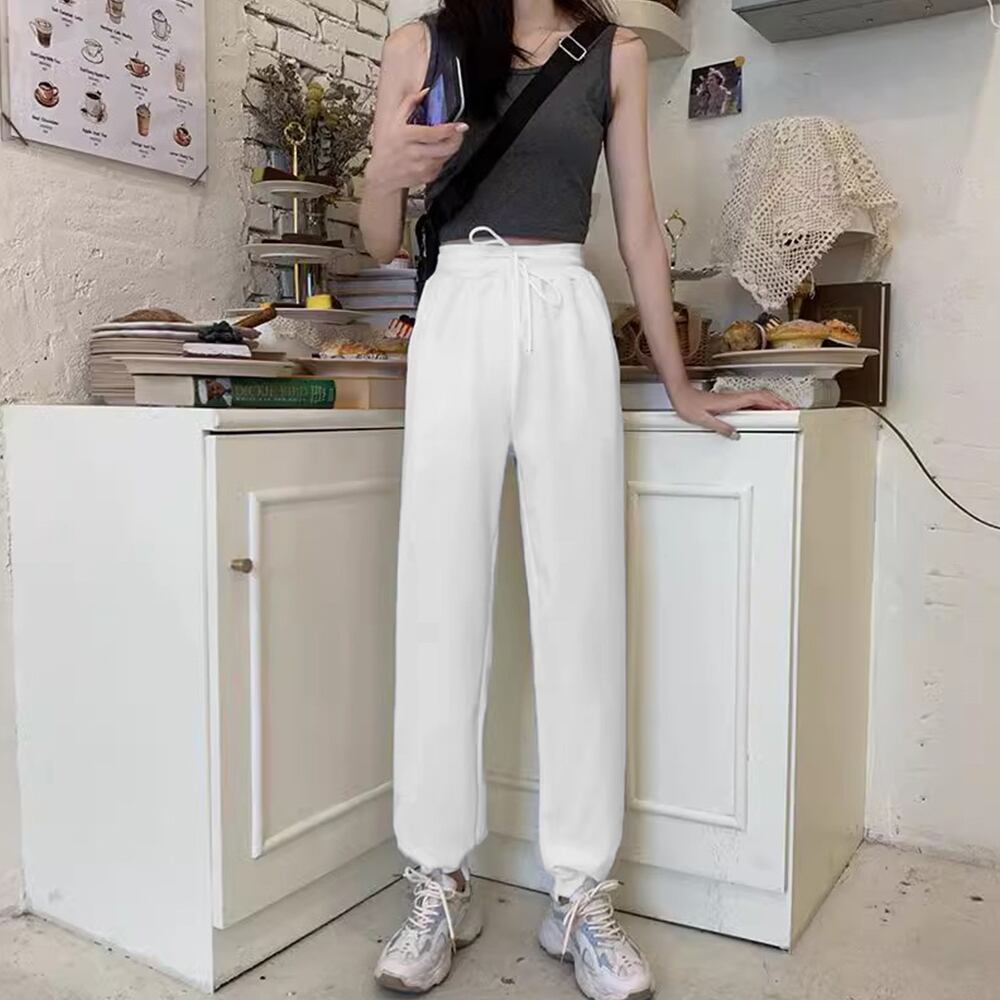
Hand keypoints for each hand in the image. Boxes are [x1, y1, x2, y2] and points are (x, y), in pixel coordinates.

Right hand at [366, 89, 467, 192]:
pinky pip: (441, 166)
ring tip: (444, 141)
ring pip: (446, 157)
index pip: (433, 133)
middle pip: (445, 147)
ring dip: (449, 148)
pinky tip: (434, 153)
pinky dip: (442, 159)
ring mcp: (420, 167)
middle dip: (457, 139)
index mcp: (406, 136)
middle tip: (459, 132)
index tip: (461, 125)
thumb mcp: (394, 120)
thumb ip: (409, 103)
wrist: (383, 174)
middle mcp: (414, 153)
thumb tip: (425, 92)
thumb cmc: (389, 146)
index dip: (450, 129)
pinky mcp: (426, 177)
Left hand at [670, 383, 793, 438]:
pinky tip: (763, 408)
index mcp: (731, 401)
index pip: (757, 399)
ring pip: (757, 397)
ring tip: (782, 408)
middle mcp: (733, 398)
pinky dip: (761, 402)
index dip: (773, 403)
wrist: (680, 394)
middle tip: (791, 408)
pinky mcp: (729, 400)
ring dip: (771, 401)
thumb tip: (736, 434)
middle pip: (762, 397)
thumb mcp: (704, 420)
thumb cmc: (689, 404)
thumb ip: (721, 427)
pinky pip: (750, 400)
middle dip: (778, 402)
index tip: (785, 408)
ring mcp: (732, 398)